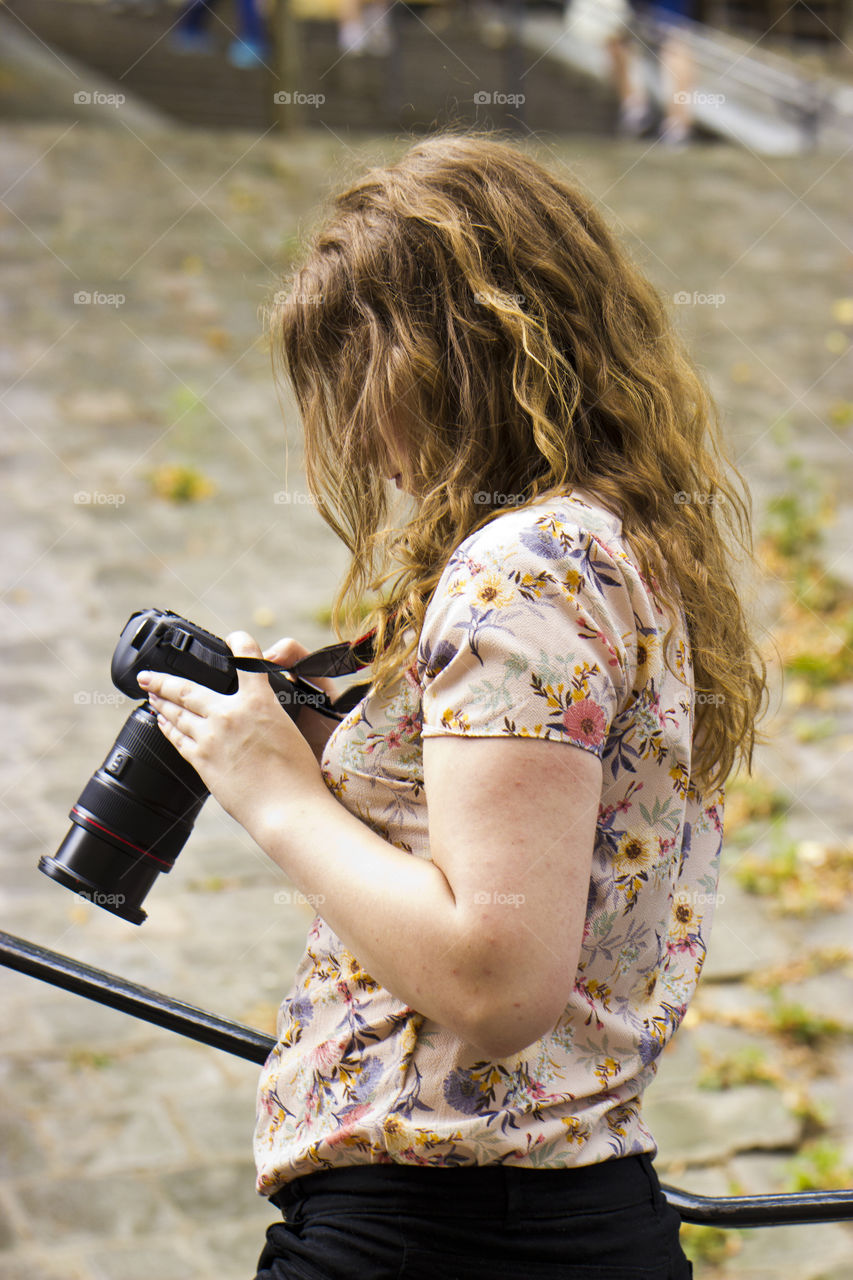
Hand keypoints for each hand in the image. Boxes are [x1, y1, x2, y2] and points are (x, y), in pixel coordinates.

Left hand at [137, 631, 326, 831]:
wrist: (285, 806)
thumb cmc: (297, 774)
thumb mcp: (290, 730)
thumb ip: (268, 713)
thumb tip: (255, 710)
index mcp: (259, 701)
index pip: (248, 660)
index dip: (241, 643)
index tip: (234, 638)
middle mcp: (229, 714)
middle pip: (188, 690)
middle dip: (164, 680)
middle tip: (148, 675)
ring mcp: (211, 738)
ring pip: (176, 714)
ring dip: (160, 702)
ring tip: (150, 695)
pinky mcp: (201, 761)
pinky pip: (177, 738)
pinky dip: (167, 727)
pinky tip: (162, 723)